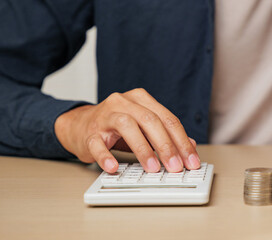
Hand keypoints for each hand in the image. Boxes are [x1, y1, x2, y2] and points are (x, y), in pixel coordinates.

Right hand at [54, 88, 199, 172]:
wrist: (80, 125)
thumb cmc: (116, 128)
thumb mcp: (144, 128)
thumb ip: (167, 135)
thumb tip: (191, 147)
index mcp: (141, 100)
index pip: (167, 119)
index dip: (182, 141)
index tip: (191, 160)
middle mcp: (123, 103)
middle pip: (150, 120)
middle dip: (166, 145)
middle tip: (176, 166)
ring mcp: (105, 116)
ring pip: (126, 126)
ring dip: (142, 149)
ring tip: (153, 168)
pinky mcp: (89, 133)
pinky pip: (97, 143)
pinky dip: (106, 156)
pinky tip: (114, 167)